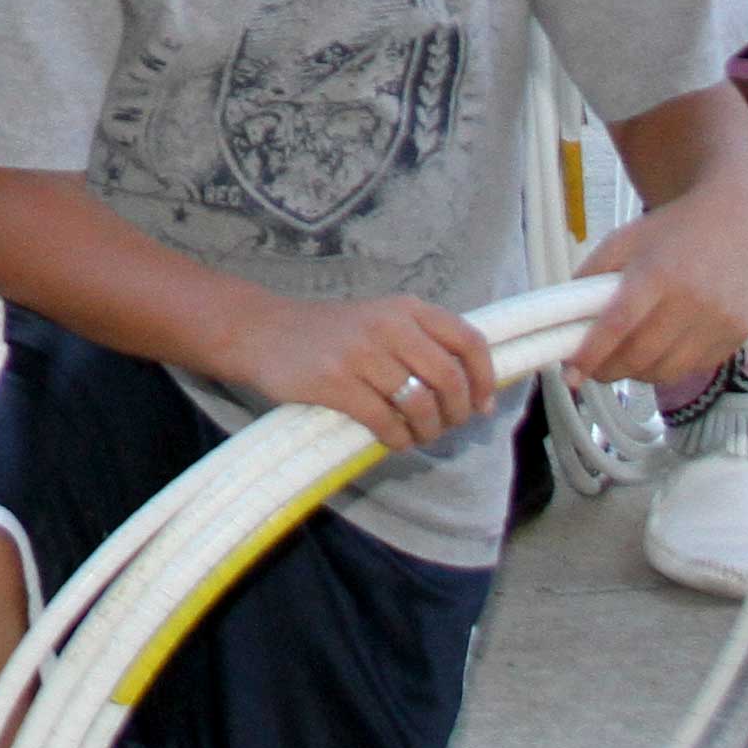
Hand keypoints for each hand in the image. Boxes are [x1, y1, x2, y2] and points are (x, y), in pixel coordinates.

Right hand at [218, 292, 497, 451]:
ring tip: (417, 435)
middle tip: (445, 427)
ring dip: (427, 431)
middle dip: (456, 413)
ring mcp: (361, 353)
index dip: (484, 379)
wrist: (263, 332)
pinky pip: (385, 422)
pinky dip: (396, 439)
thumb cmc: (331, 334)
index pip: (469, 341)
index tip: (481, 405)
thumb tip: (475, 391)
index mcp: (407, 308)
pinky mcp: (336, 383)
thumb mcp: (381, 321)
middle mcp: (389, 325)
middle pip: (449, 379)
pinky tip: (391, 439)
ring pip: (420, 405)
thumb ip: (422, 344)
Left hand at [572, 179, 747, 398]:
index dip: (592, 354)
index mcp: (657, 273)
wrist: (737, 217)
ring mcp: (719, 321)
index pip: (618, 325)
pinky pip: (694, 368)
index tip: (571, 373)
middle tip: (594, 369)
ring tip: (627, 358)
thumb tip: (565, 318)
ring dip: (639, 373)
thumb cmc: (674, 229)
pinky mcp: (738, 335)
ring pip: (666, 371)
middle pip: (641, 357)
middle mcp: (692, 300)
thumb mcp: (624, 239)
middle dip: (609, 370)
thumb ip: (592, 275)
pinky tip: (661, 349)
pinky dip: (671, 367)